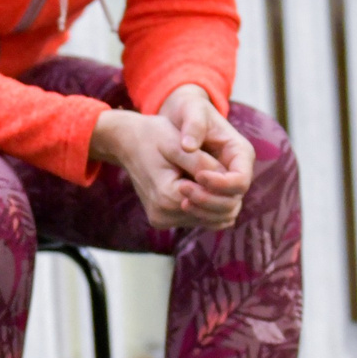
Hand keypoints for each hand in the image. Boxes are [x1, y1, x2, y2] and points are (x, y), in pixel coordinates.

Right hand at [89, 85, 255, 229]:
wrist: (127, 142)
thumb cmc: (154, 136)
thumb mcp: (180, 144)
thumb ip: (204, 164)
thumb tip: (229, 180)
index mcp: (168, 197)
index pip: (214, 201)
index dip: (225, 184)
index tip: (225, 164)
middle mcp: (164, 215)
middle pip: (214, 215)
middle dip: (224, 195)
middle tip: (225, 171)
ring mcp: (162, 220)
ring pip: (208, 220)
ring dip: (216, 201)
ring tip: (214, 176)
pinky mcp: (163, 220)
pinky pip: (196, 219)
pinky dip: (205, 205)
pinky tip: (203, 185)